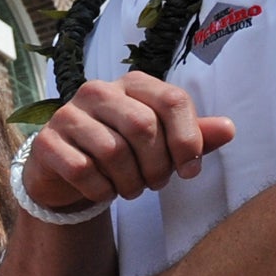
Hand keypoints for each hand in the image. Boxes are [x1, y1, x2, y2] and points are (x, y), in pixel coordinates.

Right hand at [23, 73, 235, 209]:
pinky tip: (105, 191)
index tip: (191, 171)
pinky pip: (82, 170)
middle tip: (157, 183)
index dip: (187, 140)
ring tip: (132, 190)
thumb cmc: (122, 152)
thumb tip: (229, 129)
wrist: (66, 170)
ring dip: (130, 182)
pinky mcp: (46, 142)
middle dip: (157, 165)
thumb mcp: (161, 143)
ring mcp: (68, 114)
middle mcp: (98, 91)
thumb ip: (193, 136)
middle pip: (143, 126)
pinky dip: (101, 190)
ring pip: (112, 151)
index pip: (171, 100)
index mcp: (132, 84)